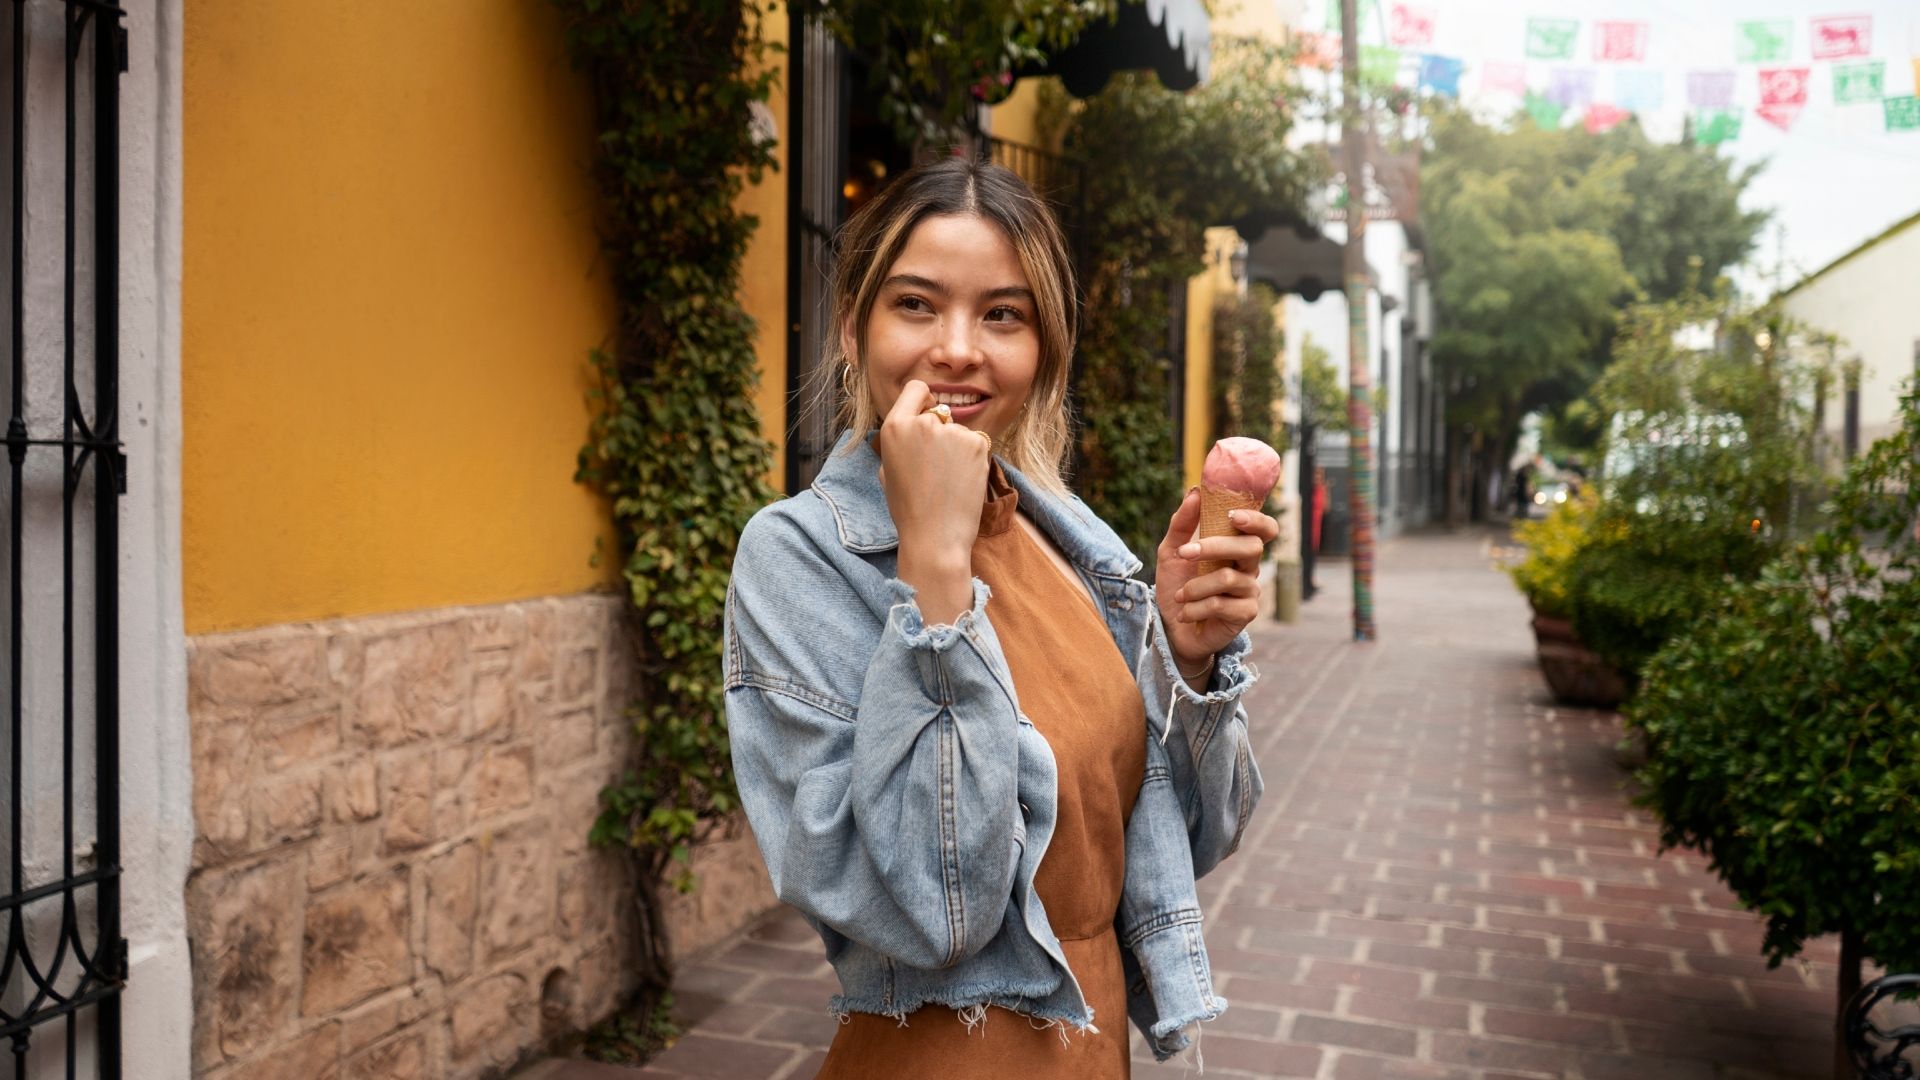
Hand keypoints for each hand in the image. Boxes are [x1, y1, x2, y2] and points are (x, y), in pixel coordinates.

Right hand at [879, 380, 991, 622]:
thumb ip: (900, 441)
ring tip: (948, 479)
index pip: (915, 389)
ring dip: (957, 447)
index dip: (922, 401)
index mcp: (895, 426)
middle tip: (936, 466)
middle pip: (939, 411)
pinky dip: (973, 458)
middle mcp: (923, 423)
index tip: (927, 415)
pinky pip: (977, 442)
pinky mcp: (978, 443)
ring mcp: (953, 432)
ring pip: (959, 430)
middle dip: (940, 431)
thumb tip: (911, 425)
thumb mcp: (888, 469)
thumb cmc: (909, 509)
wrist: (935, 537)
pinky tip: (962, 480)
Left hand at [1155, 487, 1279, 668]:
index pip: (1264, 529)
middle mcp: (1249, 567)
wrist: (1173, 628)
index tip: (1233, 515)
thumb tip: (1194, 492)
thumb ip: (1182, 523)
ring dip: (1195, 586)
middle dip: (1214, 547)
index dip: (1256, 520)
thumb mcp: (1172, 551)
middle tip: (1185, 552)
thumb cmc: (1178, 585)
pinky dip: (1195, 607)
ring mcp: (1250, 591)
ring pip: (1227, 578)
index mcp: (1237, 548)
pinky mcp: (1245, 614)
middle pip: (1250, 548)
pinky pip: (1220, 604)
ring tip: (1180, 596)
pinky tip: (1186, 612)